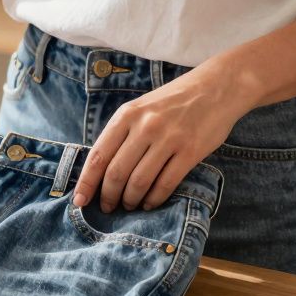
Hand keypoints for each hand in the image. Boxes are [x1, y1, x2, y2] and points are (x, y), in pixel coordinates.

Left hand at [73, 65, 254, 211]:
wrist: (216, 88)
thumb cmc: (173, 101)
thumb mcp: (141, 108)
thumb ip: (121, 133)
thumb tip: (99, 170)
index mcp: (127, 115)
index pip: (98, 155)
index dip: (87, 182)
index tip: (79, 200)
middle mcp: (145, 126)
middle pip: (116, 173)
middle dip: (108, 196)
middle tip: (107, 207)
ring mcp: (169, 139)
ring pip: (139, 182)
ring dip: (130, 200)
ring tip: (129, 206)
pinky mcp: (190, 151)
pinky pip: (165, 183)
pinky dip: (154, 199)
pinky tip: (149, 203)